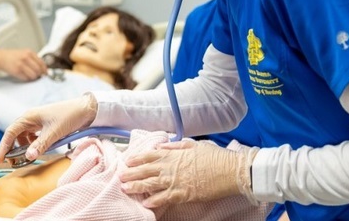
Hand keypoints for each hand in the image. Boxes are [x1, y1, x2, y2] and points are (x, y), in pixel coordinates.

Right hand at [0, 49, 46, 80]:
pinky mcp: (17, 71)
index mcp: (29, 52)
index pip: (42, 62)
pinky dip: (27, 79)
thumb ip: (33, 59)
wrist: (1, 58)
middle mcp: (26, 57)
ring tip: (30, 75)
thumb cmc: (13, 56)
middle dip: (39, 74)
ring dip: (33, 77)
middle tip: (38, 76)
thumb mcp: (24, 53)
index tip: (45, 73)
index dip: (44, 69)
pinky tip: (24, 75)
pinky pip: (26, 78)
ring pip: (33, 75)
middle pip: (39, 69)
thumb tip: (43, 68)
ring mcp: (21, 64)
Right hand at [0, 93, 97, 162]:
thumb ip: (40, 145)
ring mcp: (37, 121)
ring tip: (25, 157)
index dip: (4, 146)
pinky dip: (32, 144)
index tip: (0, 158)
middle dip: (12, 148)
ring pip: (24, 136)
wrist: (85, 109)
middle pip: (15, 134)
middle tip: (11, 162)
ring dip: (23, 147)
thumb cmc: (69, 116)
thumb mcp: (54, 133)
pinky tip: (37, 149)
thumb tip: (28, 156)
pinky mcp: (44, 125)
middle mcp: (31, 118)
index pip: (10, 132)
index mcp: (29, 117)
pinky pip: (33, 136)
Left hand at [120, 139, 258, 208]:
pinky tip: (145, 203)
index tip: (126, 161)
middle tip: (120, 176)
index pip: (149, 155)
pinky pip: (165, 198)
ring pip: (150, 184)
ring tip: (125, 188)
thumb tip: (162, 145)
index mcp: (173, 153)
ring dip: (137, 186)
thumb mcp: (193, 145)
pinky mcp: (183, 193)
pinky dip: (154, 200)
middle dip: (131, 173)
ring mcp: (175, 181)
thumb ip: (176, 145)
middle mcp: (170, 166)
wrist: (229, 170)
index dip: (136, 158)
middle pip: (145, 170)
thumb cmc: (214, 156)